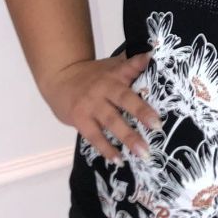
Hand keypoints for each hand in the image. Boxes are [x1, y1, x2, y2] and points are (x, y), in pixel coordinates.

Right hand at [41, 51, 160, 165]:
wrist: (60, 78)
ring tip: (143, 152)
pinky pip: (95, 136)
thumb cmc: (94, 75)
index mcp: (115, 73)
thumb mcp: (111, 66)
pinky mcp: (80, 120)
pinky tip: (119, 160)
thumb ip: (131, 65)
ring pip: (112, 121)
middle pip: (124, 98)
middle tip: (158, 125)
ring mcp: (92, 105)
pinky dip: (107, 148)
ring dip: (128, 137)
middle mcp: (105, 88)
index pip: (128, 66)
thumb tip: (153, 58)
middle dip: (141, 111)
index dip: (139, 63)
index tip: (149, 59)